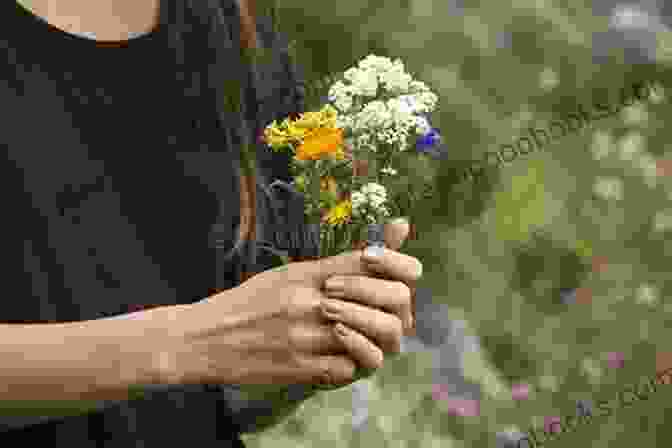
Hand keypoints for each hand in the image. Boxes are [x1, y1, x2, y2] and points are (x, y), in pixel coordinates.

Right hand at [160, 218, 420, 388]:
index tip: (400, 277)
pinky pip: (348, 370)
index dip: (397, 266)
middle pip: (385, 300)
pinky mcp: (299, 368)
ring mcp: (306, 335)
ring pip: (374, 339)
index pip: (371, 260)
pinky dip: (350, 365)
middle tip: (391, 315)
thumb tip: (377, 250)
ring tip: (368, 339)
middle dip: (396, 308)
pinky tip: (338, 358)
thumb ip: (334, 265)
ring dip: (377, 341)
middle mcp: (310, 300)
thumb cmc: (250, 303)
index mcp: (308, 273)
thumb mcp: (288, 275)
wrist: (204, 338)